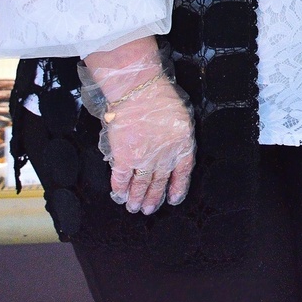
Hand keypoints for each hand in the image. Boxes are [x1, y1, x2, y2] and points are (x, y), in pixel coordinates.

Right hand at [80, 39, 194, 214]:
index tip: (174, 199)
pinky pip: (121, 178)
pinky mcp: (123, 156)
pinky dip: (119, 188)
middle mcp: (164, 157)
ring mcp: (143, 159)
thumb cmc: (161, 97)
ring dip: (137, 198)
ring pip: (140, 184)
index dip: (177, 187)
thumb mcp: (181, 117)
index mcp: (181, 146)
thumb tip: (174, 148)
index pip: (182, 172)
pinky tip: (119, 195)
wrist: (139, 91)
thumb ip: (178, 136)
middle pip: (159, 182)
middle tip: (149, 209)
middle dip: (154, 198)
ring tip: (134, 208)